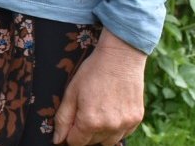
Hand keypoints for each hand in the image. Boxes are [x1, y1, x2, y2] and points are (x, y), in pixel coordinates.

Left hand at [53, 29, 145, 144]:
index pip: (76, 143)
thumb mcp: (71, 92)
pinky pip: (123, 133)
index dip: (70, 134)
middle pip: (92, 143)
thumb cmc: (92, 72)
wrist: (121, 57)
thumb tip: (57, 140)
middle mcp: (110, 127)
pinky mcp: (137, 119)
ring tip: (98, 112)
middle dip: (84, 133)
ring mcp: (125, 124)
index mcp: (90, 121)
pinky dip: (116, 128)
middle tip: (84, 112)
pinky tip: (111, 111)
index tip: (70, 124)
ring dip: (101, 133)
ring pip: (109, 141)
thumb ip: (63, 119)